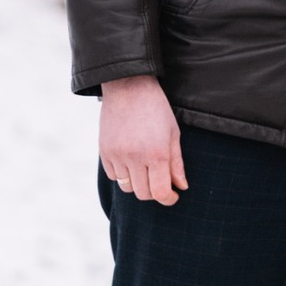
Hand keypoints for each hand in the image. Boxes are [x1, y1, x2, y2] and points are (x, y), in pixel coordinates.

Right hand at [99, 76, 186, 205]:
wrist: (128, 86)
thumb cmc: (156, 108)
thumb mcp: (173, 133)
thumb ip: (177, 163)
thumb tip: (181, 187)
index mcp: (157, 153)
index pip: (160, 192)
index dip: (168, 199)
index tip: (172, 196)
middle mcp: (135, 157)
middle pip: (143, 194)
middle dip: (154, 192)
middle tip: (160, 182)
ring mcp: (117, 155)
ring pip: (126, 187)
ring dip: (137, 184)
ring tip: (144, 170)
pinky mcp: (104, 151)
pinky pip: (113, 175)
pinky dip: (122, 174)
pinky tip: (130, 161)